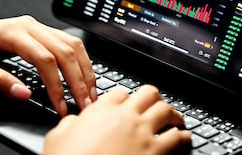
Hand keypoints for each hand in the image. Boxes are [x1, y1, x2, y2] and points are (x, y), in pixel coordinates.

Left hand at [0, 12, 96, 115]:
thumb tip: (24, 94)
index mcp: (13, 32)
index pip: (44, 59)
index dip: (56, 85)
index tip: (60, 106)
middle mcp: (29, 25)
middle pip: (64, 50)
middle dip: (77, 79)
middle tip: (84, 103)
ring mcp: (37, 26)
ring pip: (71, 44)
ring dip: (83, 69)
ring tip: (89, 92)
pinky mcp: (41, 31)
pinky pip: (68, 42)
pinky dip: (79, 60)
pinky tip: (83, 74)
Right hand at [44, 85, 191, 154]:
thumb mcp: (58, 137)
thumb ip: (69, 123)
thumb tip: (73, 121)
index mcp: (101, 110)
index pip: (120, 92)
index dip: (125, 97)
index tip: (127, 102)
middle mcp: (125, 117)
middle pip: (148, 93)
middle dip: (153, 97)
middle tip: (155, 104)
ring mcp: (142, 132)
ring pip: (166, 110)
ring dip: (172, 114)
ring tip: (175, 118)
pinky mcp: (156, 152)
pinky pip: (177, 137)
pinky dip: (183, 136)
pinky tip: (183, 138)